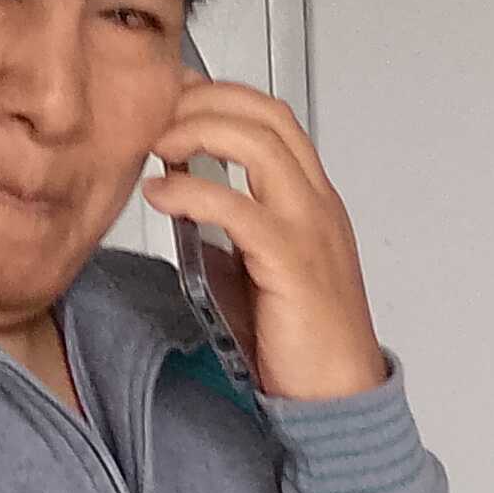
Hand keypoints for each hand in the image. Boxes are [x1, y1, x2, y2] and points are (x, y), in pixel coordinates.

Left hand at [143, 81, 387, 403]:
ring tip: (156, 142)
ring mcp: (309, 229)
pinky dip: (191, 191)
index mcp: (314, 202)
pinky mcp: (291, 262)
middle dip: (206, 98)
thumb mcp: (263, 268)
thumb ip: (231, 229)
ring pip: (259, 144)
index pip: (274, 119)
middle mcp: (318, 204)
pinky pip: (238, 207)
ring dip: (198, 129)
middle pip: (267, 115)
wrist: (338, 397)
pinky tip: (160, 195)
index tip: (177, 97)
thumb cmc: (303, 344)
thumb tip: (184, 201)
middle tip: (158, 110)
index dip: (222, 95)